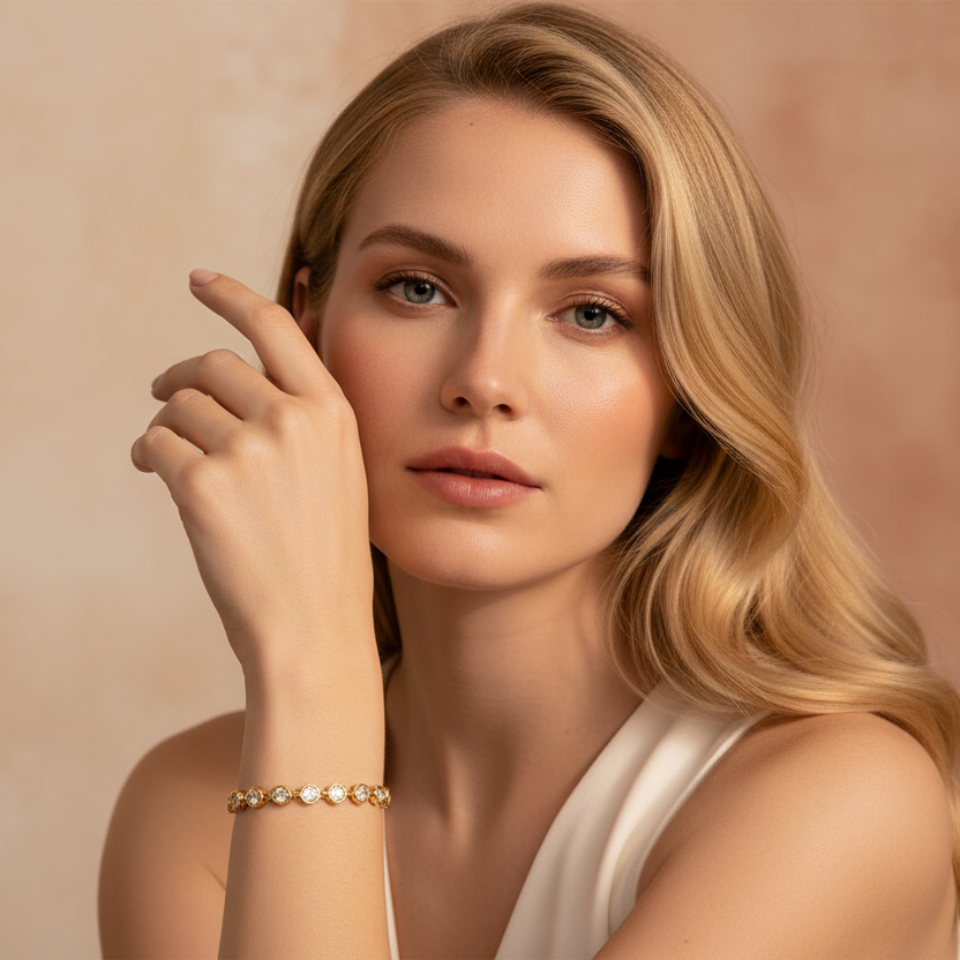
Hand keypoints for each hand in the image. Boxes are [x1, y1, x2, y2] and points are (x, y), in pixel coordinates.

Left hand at [131, 270, 374, 677]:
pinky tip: (151, 470)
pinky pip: (154, 443)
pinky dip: (145, 452)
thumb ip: (302, 418)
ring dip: (164, 421)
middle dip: (183, 377)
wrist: (314, 627)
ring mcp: (248, 449)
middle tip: (165, 394)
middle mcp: (293, 419)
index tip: (200, 280)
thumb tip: (238, 375)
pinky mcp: (202, 484)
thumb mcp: (340, 472)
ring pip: (179, 403)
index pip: (275, 326)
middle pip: (214, 363)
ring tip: (162, 450)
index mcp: (332, 411)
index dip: (232, 295)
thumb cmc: (326, 555)